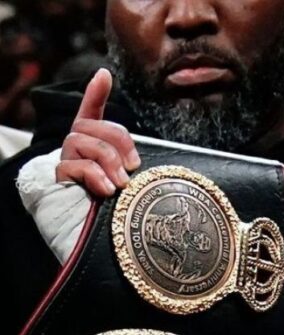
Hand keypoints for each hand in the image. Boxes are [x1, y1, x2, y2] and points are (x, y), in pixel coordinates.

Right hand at [56, 68, 140, 197]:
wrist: (87, 226)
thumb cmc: (112, 201)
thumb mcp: (125, 176)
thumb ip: (128, 160)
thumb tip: (137, 158)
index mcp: (94, 142)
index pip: (91, 111)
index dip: (96, 92)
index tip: (105, 74)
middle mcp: (77, 145)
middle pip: (93, 125)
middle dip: (118, 142)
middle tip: (133, 167)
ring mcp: (66, 159)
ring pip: (84, 142)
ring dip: (109, 162)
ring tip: (122, 184)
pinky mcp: (59, 177)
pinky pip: (76, 165)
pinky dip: (96, 176)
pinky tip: (107, 190)